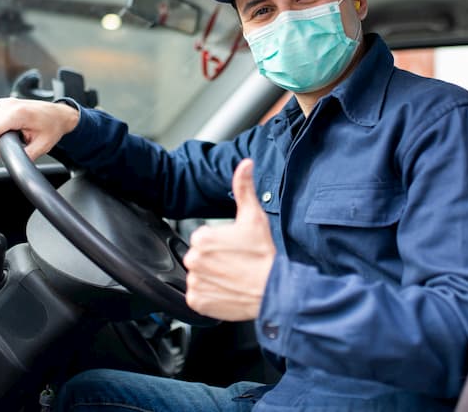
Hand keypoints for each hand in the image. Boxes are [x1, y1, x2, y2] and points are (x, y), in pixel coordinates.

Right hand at [0, 98, 79, 160]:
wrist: (59, 114)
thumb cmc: (53, 127)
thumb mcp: (42, 146)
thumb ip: (26, 156)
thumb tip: (15, 165)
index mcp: (18, 114)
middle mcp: (9, 105)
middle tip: (9, 150)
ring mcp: (5, 103)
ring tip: (12, 140)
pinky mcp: (3, 104)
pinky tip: (10, 132)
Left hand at [183, 159, 275, 320]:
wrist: (274, 290)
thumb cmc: (264, 255)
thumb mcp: (254, 217)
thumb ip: (244, 188)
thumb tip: (245, 164)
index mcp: (201, 238)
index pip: (202, 238)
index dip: (220, 243)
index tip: (235, 249)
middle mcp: (193, 260)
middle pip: (199, 257)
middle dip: (214, 260)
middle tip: (235, 264)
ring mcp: (195, 282)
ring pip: (198, 276)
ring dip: (211, 277)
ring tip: (232, 277)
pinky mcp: (198, 302)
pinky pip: (197, 296)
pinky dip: (209, 295)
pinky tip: (226, 290)